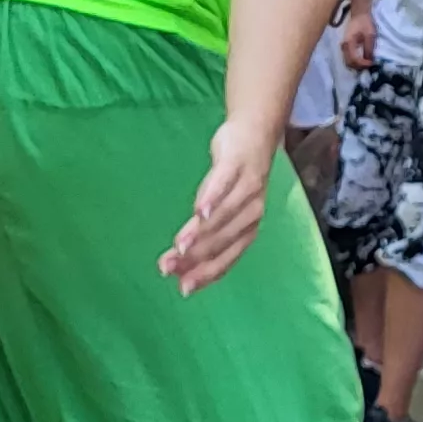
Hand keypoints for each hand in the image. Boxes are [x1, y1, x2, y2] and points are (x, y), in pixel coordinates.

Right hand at [161, 119, 278, 294]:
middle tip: (167, 267)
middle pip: (221, 240)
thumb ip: (207, 234)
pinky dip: (212, 198)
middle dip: (194, 257)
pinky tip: (199, 210)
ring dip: (200, 233)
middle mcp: (252, 212)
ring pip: (223, 216)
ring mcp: (247, 187)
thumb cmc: (235, 180)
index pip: (226, 257)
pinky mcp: (237, 164)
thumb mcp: (224, 210)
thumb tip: (181, 260)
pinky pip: (224, 183)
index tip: (182, 288)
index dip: (206, 274)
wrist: (255, 133)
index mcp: (248, 228)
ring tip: (179, 246)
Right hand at [339, 0, 379, 69]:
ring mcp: (344, 47)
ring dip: (357, 65)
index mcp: (349, 43)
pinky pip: (349, 58)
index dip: (363, 64)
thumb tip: (370, 61)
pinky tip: (363, 60)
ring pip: (348, 61)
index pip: (354, 59)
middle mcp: (344, 46)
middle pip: (349, 63)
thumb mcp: (370, 35)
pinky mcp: (346, 46)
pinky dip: (355, 62)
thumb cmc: (365, 23)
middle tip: (369, 65)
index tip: (371, 63)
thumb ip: (369, 49)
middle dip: (359, 67)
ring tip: (367, 63)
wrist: (359, 14)